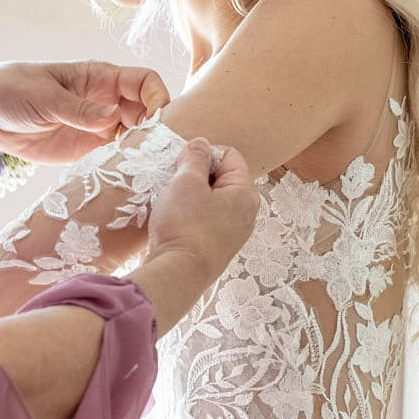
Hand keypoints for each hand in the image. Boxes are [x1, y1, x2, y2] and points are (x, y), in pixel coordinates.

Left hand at [0, 61, 170, 164]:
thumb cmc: (13, 89)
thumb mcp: (45, 96)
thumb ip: (79, 109)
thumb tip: (114, 117)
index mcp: (100, 78)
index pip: (144, 82)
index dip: (158, 97)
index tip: (157, 120)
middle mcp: (106, 103)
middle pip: (147, 113)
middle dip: (154, 131)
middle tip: (148, 152)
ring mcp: (98, 129)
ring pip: (134, 139)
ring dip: (140, 152)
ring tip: (139, 170)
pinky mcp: (86, 152)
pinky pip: (113, 159)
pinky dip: (122, 168)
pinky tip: (123, 179)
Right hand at [145, 137, 258, 283]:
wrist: (178, 273)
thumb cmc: (185, 225)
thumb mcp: (186, 182)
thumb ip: (194, 158)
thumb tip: (200, 144)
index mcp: (245, 193)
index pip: (229, 155)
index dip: (204, 153)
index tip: (183, 165)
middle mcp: (246, 213)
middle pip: (221, 177)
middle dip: (196, 175)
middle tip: (176, 184)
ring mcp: (233, 233)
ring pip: (212, 199)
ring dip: (190, 196)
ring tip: (173, 204)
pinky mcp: (217, 247)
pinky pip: (206, 219)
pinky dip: (190, 215)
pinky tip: (175, 222)